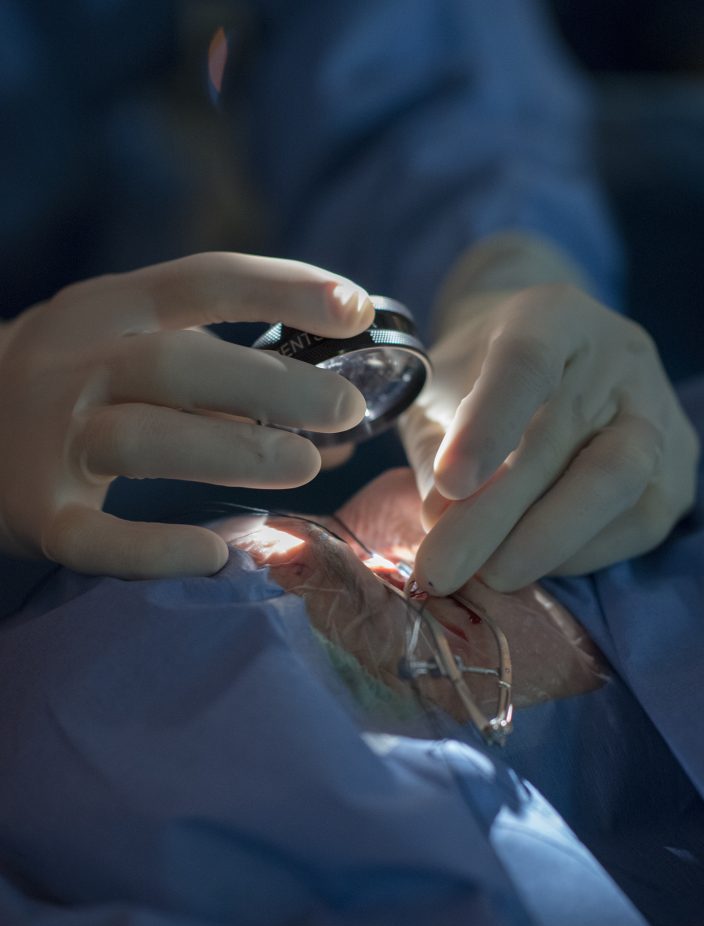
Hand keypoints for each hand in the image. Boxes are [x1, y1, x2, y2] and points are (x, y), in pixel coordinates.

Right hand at [0, 252, 372, 577]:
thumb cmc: (80, 389)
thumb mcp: (138, 353)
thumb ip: (225, 381)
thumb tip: (334, 429)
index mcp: (111, 309)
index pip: (205, 282)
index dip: (286, 290)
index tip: (357, 309)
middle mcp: (77, 361)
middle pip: (179, 365)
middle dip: (275, 386)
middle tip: (347, 411)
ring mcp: (50, 436)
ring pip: (143, 439)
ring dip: (232, 451)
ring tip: (306, 466)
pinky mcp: (36, 511)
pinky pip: (93, 537)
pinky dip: (154, 550)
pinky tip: (215, 554)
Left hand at [400, 282, 699, 594]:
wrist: (542, 359)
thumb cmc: (476, 378)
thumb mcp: (437, 393)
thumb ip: (437, 452)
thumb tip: (443, 528)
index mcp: (548, 316)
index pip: (524, 364)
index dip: (487, 426)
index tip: (448, 484)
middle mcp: (615, 355)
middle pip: (563, 437)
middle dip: (496, 515)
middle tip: (442, 568)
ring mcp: (656, 408)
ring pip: (614, 480)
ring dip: (542, 542)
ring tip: (484, 576)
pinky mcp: (677, 465)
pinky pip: (634, 521)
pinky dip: (575, 552)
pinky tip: (530, 564)